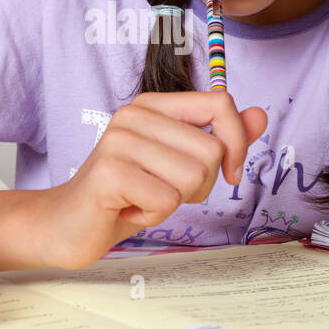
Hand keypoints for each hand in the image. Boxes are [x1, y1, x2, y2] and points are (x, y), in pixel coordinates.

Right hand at [40, 92, 267, 268]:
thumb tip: (260, 115)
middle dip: (199, 186)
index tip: (227, 174)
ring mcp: (119, 141)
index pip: (221, 104)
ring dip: (174, 202)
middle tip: (162, 192)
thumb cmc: (126, 195)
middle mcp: (134, 114)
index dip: (237, 144)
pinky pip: (166, 200)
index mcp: (153, 105)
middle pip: (212, 151)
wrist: (68, 225)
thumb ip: (220, 139)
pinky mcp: (109, 172)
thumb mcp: (179, 165)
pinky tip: (128, 210)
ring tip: (142, 199)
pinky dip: (153, 215)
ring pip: (193, 177)